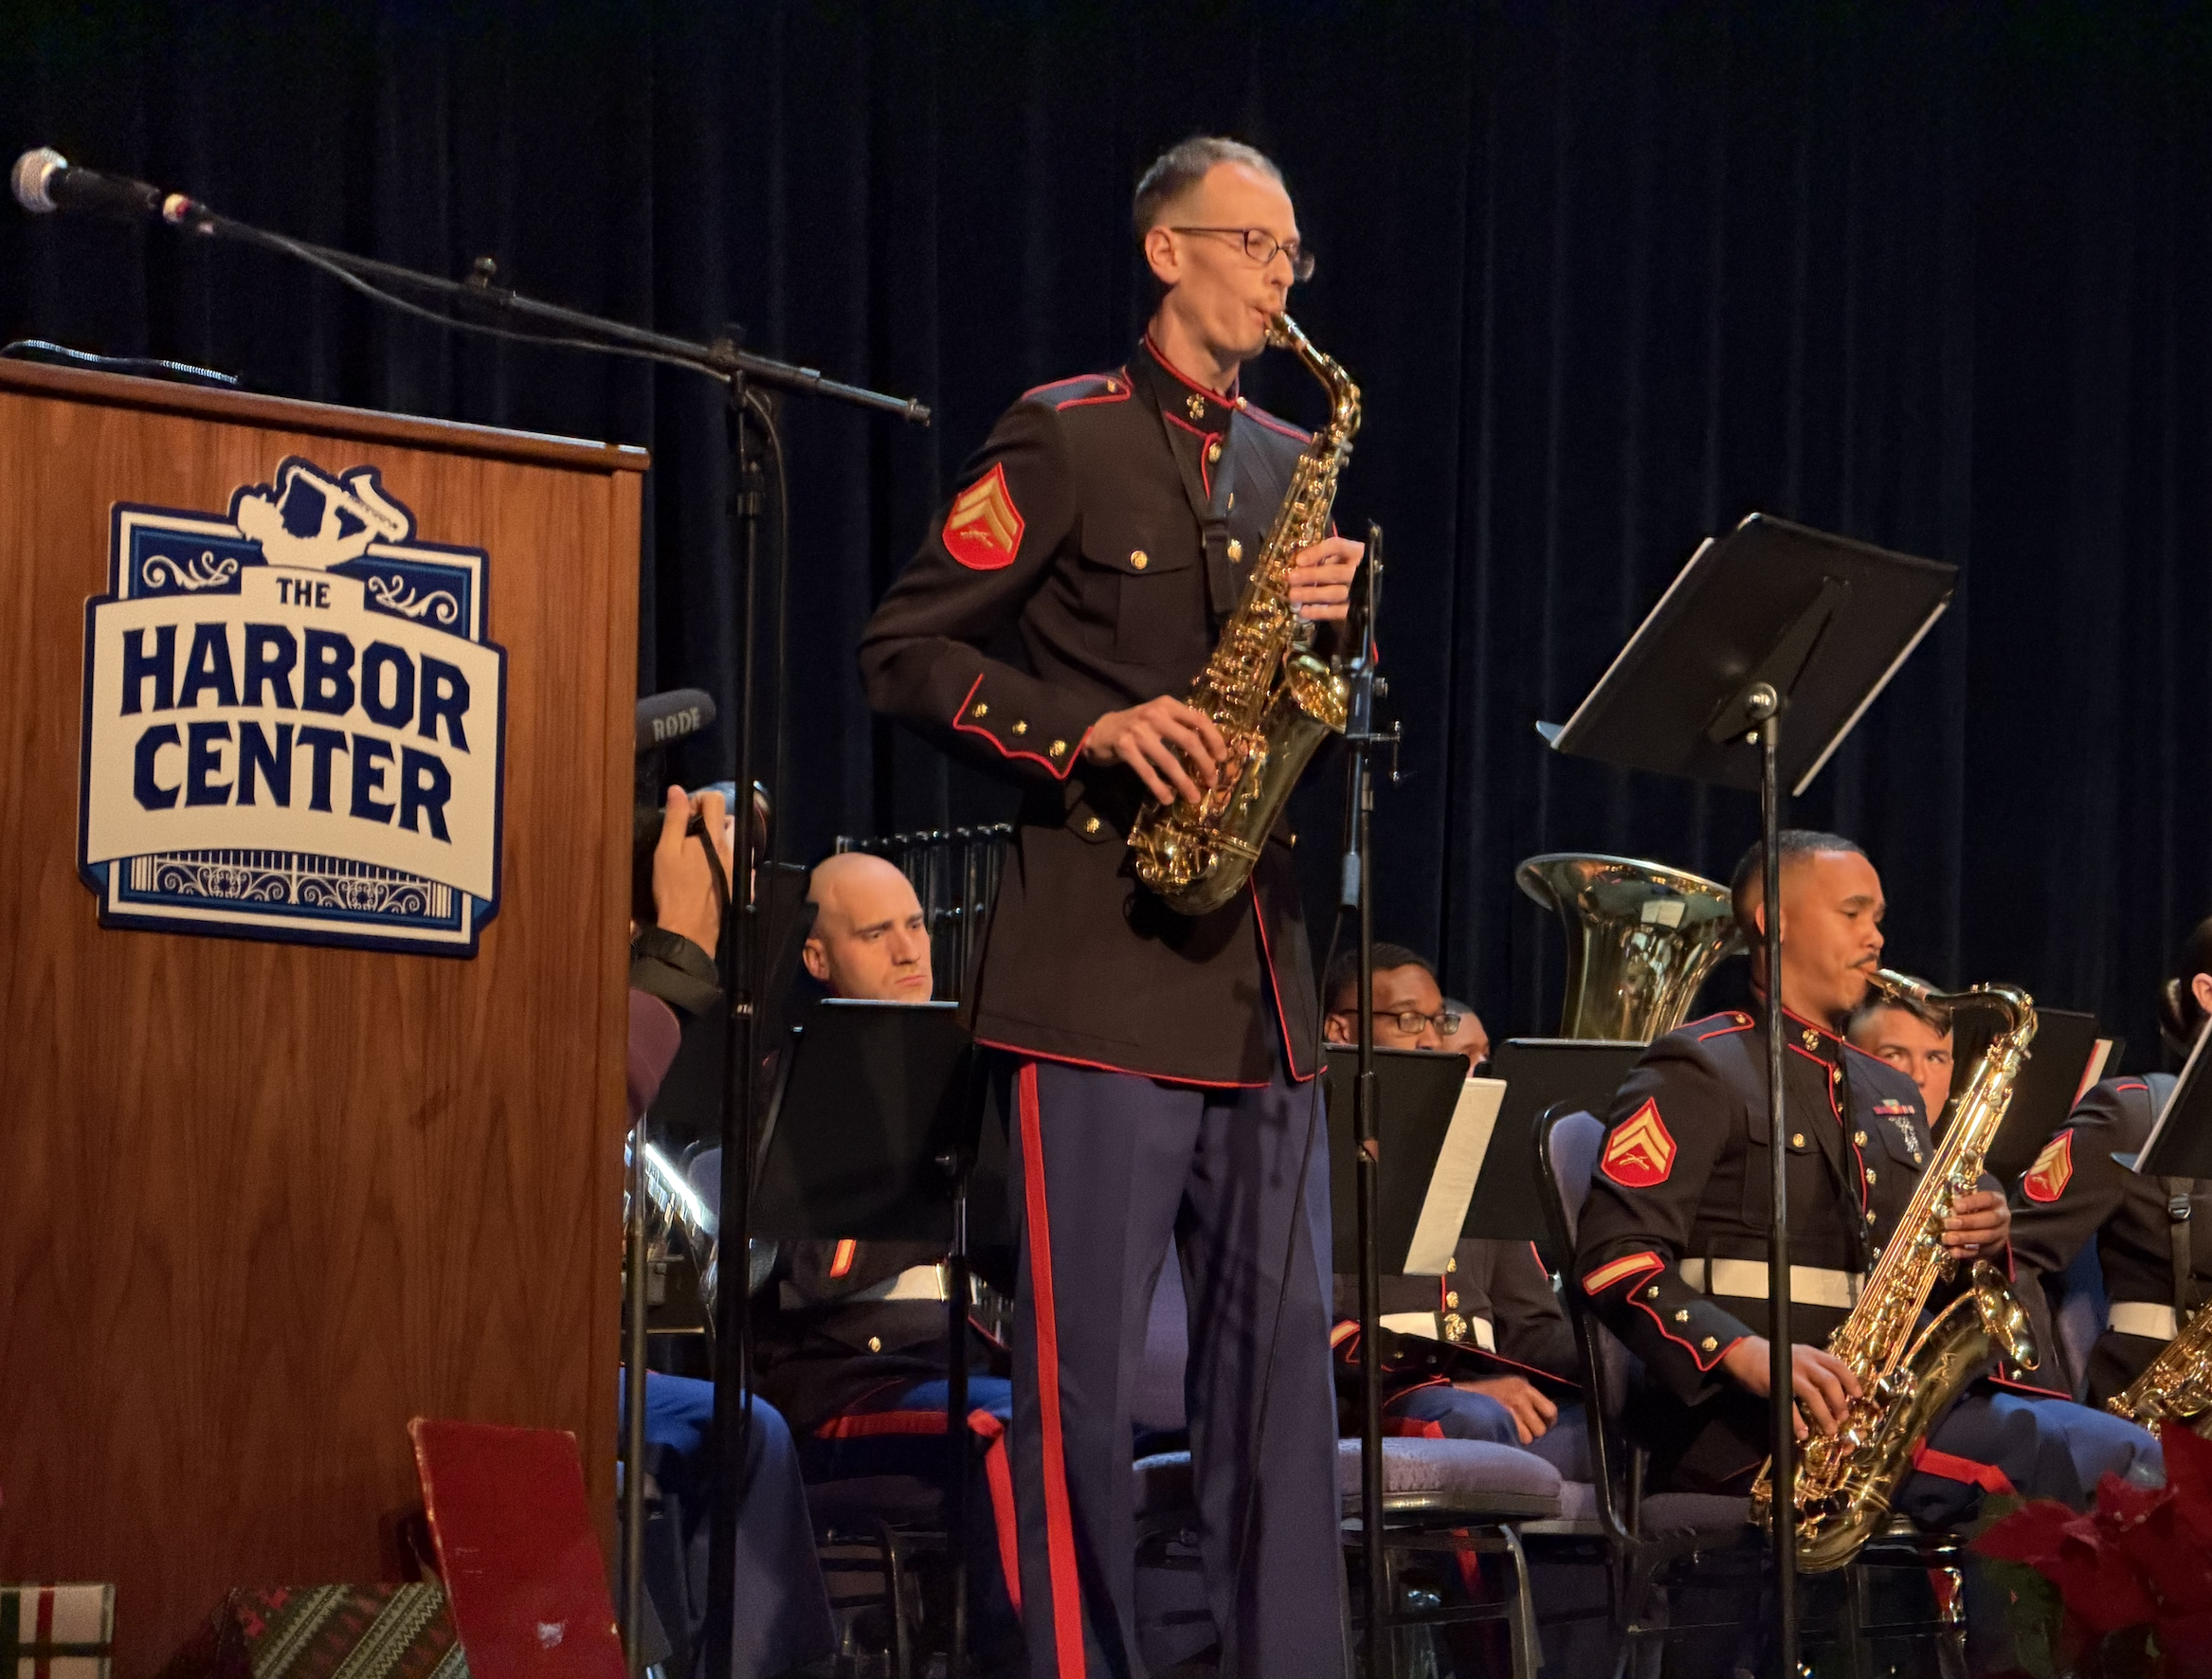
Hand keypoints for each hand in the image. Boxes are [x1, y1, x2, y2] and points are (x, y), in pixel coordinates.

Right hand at [652, 785, 732, 958]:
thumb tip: (677, 790)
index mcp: (715, 838)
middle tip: (688, 833)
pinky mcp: (740, 886)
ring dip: (720, 840)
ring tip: (698, 853)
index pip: (716, 800)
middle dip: (710, 819)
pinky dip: (727, 860)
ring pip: (735, 843)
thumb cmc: (673, 889)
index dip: (698, 799)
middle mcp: (732, 850)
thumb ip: (674, 819)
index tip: (683, 813)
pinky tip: (710, 870)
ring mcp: (739, 869)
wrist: (688, 931)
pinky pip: (739, 865)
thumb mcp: (666, 851)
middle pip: (727, 820)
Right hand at [1084, 695, 1229, 804]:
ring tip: (1193, 798)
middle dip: (1204, 765)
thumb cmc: (1137, 727)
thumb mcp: (1159, 717)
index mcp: (1167, 705)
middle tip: (1212, 782)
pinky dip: (1160, 788)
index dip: (1214, 740)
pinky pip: (1147, 772)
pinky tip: (1167, 799)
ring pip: (1169, 761)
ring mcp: (1138, 731)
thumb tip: (1212, 752)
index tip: (1222, 759)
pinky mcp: (1125, 747)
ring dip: (1184, 783)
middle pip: (1189, 741)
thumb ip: (1181, 726)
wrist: (1101, 731)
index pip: (1199, 720)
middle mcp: (1154, 714)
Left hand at [1286, 535, 1362, 621]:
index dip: (1317, 552)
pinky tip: (1303, 611)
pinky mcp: (1356, 611)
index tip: (1299, 561)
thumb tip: (1297, 566)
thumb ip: (1320, 560)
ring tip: (1293, 596)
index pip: (1338, 547)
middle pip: (1335, 572)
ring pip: (1336, 593)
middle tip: (1291, 578)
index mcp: (1355, 552)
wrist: (1357, 597)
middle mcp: (1360, 571)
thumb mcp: (1333, 560)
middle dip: (1311, 575)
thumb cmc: (1339, 573)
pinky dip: (1318, 612)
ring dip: (1311, 594)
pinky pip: (1337, 612)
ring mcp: (1360, 592)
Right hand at [1455, 1375, 1557, 1443]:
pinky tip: (1503, 1434)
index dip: (1548, 1422)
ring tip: (1510, 1431)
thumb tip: (1544, 1418)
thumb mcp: (1509, 1387)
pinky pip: (1516, 1438)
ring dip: (1521, 1438)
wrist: (1460, 1396)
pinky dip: (1511, 1439)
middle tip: (1522, 1430)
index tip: (1541, 1426)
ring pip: (1529, 1437)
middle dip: (1533, 1433)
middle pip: (1541, 1428)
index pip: (1551, 1410)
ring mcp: (1510, 1409)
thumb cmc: (1485, 1394)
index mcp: (1524, 1386)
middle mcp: (1520, 1396)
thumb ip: (1527, 1400)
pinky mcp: (1501, 1420)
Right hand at [1720, 1336, 1862, 1439]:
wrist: (1745, 1353)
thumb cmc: (1774, 1357)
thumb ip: (1815, 1369)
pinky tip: (1802, 1433)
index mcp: (1812, 1354)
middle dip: (1839, 1402)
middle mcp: (1804, 1362)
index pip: (1838, 1365)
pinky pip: (1790, 1406)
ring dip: (1824, 1415)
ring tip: (1829, 1430)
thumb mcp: (1798, 1356)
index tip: (1858, 1396)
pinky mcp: (1775, 1385)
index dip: (1851, 1381)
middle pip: (1830, 1381)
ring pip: (1813, 1395)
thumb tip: (1836, 1392)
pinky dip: (1798, 1422)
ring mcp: (1790, 1372)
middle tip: (1843, 1417)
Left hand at [1943, 1189, 2009, 1257]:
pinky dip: (1966, 1252)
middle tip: (1948, 1223)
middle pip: (1990, 1219)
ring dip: (1965, 1238)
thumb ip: (1961, 1200)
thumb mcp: (1971, 1199)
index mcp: (1998, 1200)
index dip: (1972, 1202)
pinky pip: (1981, 1252)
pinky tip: (1953, 1251)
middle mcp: (2003, 1217)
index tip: (1955, 1205)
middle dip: (1968, 1222)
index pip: (1988, 1198)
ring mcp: (2000, 1234)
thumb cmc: (1975, 1207)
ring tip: (1947, 1238)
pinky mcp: (1994, 1248)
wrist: (1989, 1224)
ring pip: (1987, 1237)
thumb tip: (1944, 1205)